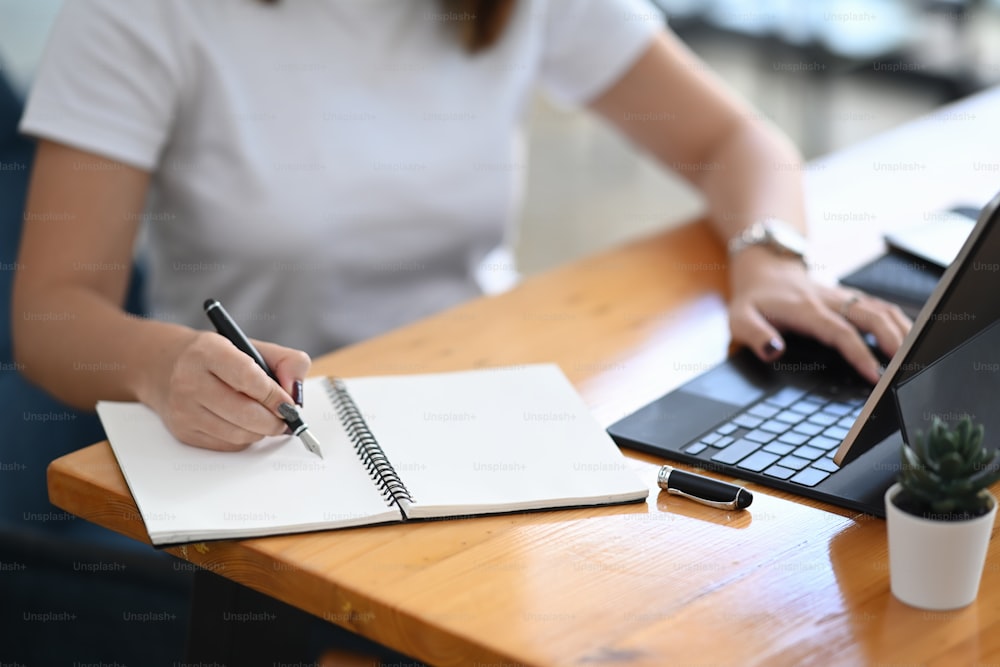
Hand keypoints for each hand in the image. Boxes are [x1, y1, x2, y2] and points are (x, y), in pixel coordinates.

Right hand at [142, 330, 311, 450]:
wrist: (166, 367)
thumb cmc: (218, 357)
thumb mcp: (252, 346)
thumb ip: (286, 362)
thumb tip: (295, 393)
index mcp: (208, 351)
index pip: (248, 377)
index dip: (274, 395)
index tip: (289, 404)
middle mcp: (189, 380)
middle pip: (244, 413)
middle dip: (274, 420)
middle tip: (286, 418)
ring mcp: (184, 409)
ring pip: (238, 434)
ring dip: (261, 431)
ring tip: (267, 419)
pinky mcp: (183, 432)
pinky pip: (227, 445)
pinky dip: (245, 438)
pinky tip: (245, 424)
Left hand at [726, 248, 911, 383]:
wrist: (764, 267)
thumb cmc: (754, 299)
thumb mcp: (740, 318)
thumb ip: (755, 335)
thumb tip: (773, 352)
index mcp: (805, 309)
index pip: (839, 332)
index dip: (859, 353)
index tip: (875, 375)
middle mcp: (830, 301)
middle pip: (871, 316)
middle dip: (893, 340)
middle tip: (908, 367)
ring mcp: (843, 297)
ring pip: (881, 309)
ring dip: (902, 330)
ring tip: (917, 356)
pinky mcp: (850, 298)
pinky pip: (880, 307)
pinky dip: (898, 322)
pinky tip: (911, 339)